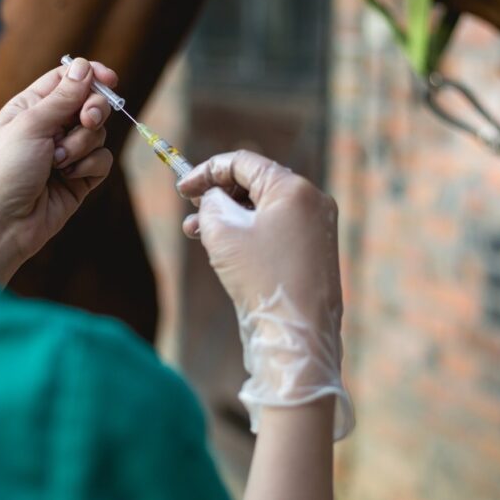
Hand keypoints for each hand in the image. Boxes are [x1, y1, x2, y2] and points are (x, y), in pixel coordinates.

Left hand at [0, 58, 114, 284]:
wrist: (5, 224)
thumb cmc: (6, 171)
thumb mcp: (31, 125)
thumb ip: (63, 97)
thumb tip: (85, 65)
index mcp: (31, 107)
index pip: (68, 80)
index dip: (91, 76)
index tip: (111, 80)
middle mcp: (51, 127)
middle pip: (90, 103)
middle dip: (93, 111)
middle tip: (86, 121)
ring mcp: (67, 152)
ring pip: (99, 133)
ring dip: (82, 146)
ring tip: (58, 163)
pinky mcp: (81, 177)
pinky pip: (102, 160)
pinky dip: (89, 167)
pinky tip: (69, 178)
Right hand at [177, 151, 352, 440]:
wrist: (295, 336)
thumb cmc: (260, 278)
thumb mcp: (222, 230)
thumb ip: (212, 202)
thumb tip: (216, 198)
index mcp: (295, 188)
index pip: (245, 163)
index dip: (207, 171)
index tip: (181, 189)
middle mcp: (313, 203)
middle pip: (256, 185)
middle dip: (219, 196)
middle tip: (190, 212)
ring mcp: (317, 231)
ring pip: (264, 211)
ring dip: (229, 218)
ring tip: (197, 235)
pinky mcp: (314, 256)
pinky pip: (276, 233)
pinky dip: (248, 236)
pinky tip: (224, 252)